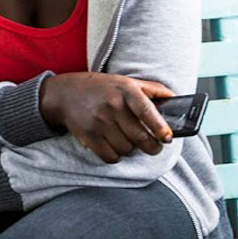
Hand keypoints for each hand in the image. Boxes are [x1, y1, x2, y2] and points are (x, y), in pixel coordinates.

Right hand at [39, 72, 174, 163]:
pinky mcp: (88, 136)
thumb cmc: (99, 87)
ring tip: (128, 141)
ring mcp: (99, 121)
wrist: (64, 93)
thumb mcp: (124, 81)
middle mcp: (112, 105)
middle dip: (152, 147)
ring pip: (127, 149)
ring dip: (131, 150)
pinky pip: (110, 157)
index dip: (160, 127)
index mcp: (125, 89)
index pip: (147, 110)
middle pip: (140, 137)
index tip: (167, 138)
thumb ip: (150, 88)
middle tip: (154, 147)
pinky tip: (114, 146)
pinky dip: (116, 156)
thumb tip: (174, 98)